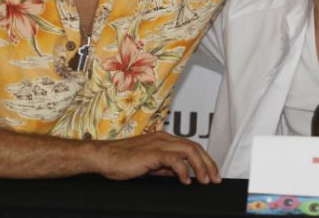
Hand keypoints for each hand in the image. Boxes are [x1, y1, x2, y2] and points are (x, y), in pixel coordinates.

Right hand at [94, 131, 220, 184]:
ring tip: (205, 181)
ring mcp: (158, 144)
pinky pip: (173, 159)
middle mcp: (163, 138)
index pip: (191, 146)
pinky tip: (185, 181)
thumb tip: (182, 174)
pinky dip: (183, 169)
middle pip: (194, 146)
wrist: (103, 158)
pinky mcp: (151, 153)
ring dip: (200, 166)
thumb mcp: (149, 165)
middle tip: (215, 179)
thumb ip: (165, 166)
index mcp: (163, 139)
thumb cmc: (122, 162)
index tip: (212, 174)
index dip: (205, 159)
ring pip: (189, 150)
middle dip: (208, 163)